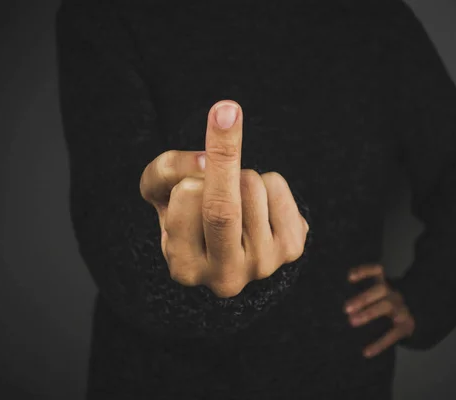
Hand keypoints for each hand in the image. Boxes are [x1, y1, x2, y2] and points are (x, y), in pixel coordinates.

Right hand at [140, 100, 309, 297]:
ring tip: (235, 199)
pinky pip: (277, 186)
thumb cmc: (190, 215)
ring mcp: (264, 264)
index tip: (190, 178)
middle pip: (223, 209)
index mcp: (186, 269)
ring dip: (240, 176)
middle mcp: (226, 277)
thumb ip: (166, 171)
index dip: (187, 180)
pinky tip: (258, 204)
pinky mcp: (293, 246)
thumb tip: (208, 161)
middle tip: (226, 110)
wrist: (234, 245)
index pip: (185, 206)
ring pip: (251, 187)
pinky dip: (266, 181)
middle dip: (223, 155)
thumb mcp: (161, 192)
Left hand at [343, 264, 414, 357]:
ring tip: (351, 321)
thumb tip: (330, 302)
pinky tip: (366, 352)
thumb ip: (360, 297)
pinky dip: (379, 344)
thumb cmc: (384, 306)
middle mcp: (393, 294)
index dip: (365, 271)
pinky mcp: (405, 327)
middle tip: (345, 308)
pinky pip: (393, 334)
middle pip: (381, 289)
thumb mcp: (377, 298)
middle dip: (363, 297)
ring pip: (386, 306)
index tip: (349, 277)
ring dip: (369, 312)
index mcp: (384, 285)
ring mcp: (401, 309)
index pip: (377, 271)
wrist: (414, 319)